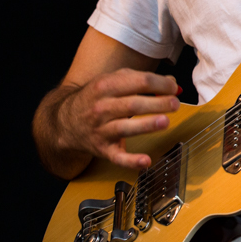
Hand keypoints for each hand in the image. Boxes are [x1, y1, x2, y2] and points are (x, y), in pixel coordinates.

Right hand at [56, 69, 179, 170]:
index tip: (173, 88)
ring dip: (146, 125)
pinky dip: (131, 161)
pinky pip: (117, 157)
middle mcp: (102, 108)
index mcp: (107, 86)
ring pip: (125, 128)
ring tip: (164, 122)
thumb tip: (172, 84)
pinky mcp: (103, 149)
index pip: (139, 82)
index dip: (160, 84)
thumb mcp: (113, 80)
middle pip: (133, 104)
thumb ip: (142, 80)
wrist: (64, 121)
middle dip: (157, 104)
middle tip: (175, 104)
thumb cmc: (96, 98)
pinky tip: (145, 161)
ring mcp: (101, 129)